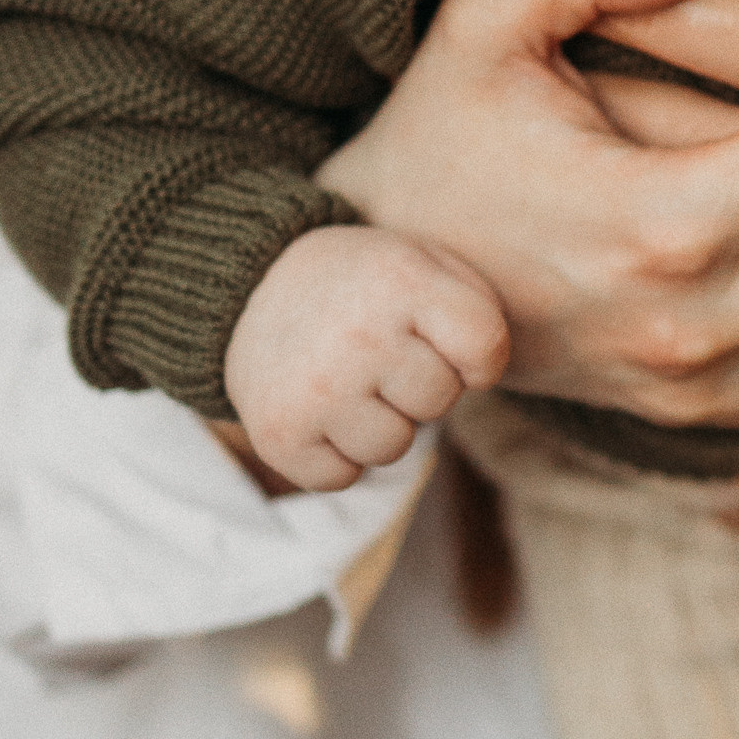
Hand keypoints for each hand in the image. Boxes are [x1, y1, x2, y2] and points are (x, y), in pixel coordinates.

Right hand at [222, 224, 508, 492]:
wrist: (252, 289)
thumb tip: (486, 375)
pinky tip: (318, 409)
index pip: (484, 348)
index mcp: (401, 282)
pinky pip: (344, 477)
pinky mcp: (280, 436)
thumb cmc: (362, 284)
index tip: (445, 340)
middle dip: (420, 384)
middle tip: (380, 353)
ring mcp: (317, 391)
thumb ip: (475, 308)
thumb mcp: (423, 261)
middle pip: (439, 400)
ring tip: (349, 380)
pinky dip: (335, 453)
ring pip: (394, 446)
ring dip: (379, 423)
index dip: (474, 354)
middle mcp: (358, 337)